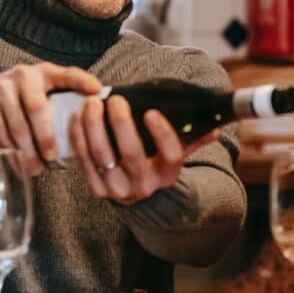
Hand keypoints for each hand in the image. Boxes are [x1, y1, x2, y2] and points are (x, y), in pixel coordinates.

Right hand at [0, 63, 101, 176]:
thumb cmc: (18, 100)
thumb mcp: (38, 93)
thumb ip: (60, 102)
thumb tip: (92, 129)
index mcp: (44, 73)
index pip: (67, 74)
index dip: (82, 81)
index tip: (98, 92)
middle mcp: (24, 76)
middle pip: (36, 107)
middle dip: (45, 135)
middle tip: (52, 156)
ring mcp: (2, 90)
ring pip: (18, 125)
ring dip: (28, 151)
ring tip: (36, 169)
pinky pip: (2, 134)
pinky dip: (13, 154)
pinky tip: (21, 167)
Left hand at [67, 96, 219, 205]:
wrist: (138, 192)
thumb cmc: (158, 162)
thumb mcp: (179, 151)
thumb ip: (195, 137)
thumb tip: (215, 128)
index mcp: (169, 173)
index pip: (171, 154)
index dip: (162, 133)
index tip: (151, 112)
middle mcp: (145, 185)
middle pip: (131, 152)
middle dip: (121, 122)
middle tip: (114, 99)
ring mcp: (118, 190)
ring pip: (103, 155)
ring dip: (94, 125)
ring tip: (92, 103)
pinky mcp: (97, 189)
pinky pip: (85, 160)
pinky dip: (79, 136)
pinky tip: (78, 116)